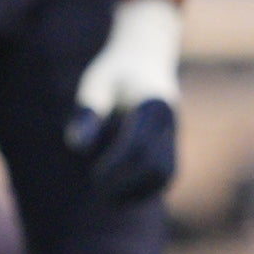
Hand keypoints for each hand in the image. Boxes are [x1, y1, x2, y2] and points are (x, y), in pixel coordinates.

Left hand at [66, 0, 183, 200]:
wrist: (146, 58)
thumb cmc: (114, 73)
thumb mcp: (96, 84)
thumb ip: (88, 113)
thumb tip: (78, 147)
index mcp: (153, 104)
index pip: (139, 146)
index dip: (116, 167)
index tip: (94, 176)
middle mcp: (169, 121)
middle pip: (156, 165)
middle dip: (127, 183)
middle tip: (97, 187)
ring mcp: (174, 134)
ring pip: (164, 174)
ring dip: (137, 191)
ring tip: (108, 195)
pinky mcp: (173, 146)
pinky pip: (165, 176)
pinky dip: (144, 189)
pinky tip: (119, 191)